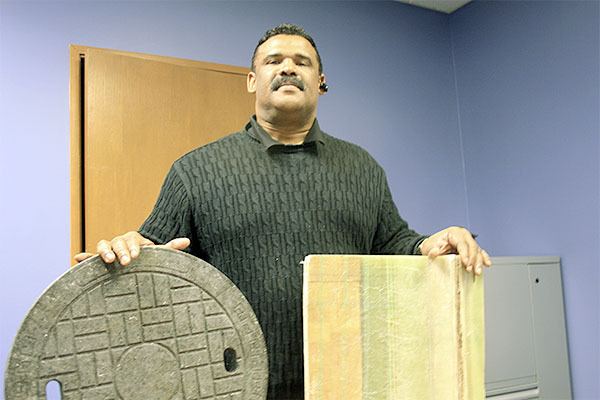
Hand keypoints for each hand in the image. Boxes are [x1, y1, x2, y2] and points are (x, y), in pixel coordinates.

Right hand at [73, 231, 189, 265]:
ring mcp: (109, 251)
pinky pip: (91, 257)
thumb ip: (171, 248)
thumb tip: (187, 240)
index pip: (132, 238)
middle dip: (121, 250)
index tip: (138, 256)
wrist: (139, 267)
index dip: (134, 246)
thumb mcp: (161, 255)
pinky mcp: (99, 261)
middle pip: (118, 241)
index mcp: (134, 240)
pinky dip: (85, 257)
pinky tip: (77, 258)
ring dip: (104, 251)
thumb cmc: (150, 260)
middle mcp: (120, 243)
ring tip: (109, 260)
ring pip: (103, 244)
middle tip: (127, 262)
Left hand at [419, 226, 490, 274]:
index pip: (462, 244)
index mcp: (454, 233)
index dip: (465, 254)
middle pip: (472, 247)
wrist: (433, 246)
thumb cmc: (433, 245)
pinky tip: (487, 264)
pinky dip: (483, 258)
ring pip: (478, 251)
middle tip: (471, 269)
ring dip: (479, 262)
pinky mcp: (471, 248)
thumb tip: (434, 252)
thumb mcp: (430, 247)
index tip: (466, 263)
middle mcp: (464, 235)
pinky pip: (480, 252)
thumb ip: (433, 250)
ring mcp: (469, 241)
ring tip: (477, 271)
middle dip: (473, 259)